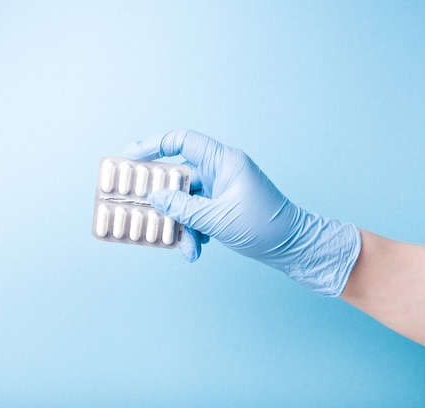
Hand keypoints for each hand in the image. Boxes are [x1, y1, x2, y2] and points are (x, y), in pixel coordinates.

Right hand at [124, 130, 360, 295]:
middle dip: (165, 200)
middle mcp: (221, 171)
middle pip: (180, 176)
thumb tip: (155, 197)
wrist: (293, 248)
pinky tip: (197, 249)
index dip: (154, 144)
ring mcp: (222, 189)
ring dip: (183, 225)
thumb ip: (182, 208)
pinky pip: (197, 213)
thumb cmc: (263, 227)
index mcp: (224, 161)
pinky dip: (194, 230)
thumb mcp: (217, 219)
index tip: (131, 157)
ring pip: (187, 201)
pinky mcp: (223, 207)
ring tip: (187, 249)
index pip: (183, 141)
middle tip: (142, 208)